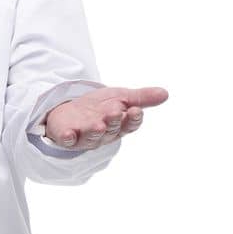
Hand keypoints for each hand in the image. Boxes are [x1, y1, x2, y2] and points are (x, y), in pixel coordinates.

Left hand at [40, 85, 168, 149]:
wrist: (71, 110)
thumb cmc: (99, 108)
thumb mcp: (121, 97)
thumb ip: (141, 98)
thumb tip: (165, 93)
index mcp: (119, 125)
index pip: (129, 125)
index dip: (133, 120)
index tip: (136, 111)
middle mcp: (104, 134)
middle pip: (111, 129)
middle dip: (114, 121)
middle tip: (115, 112)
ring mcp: (85, 137)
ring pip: (92, 137)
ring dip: (95, 132)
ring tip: (99, 125)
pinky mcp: (66, 137)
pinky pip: (68, 140)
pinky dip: (68, 138)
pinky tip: (69, 134)